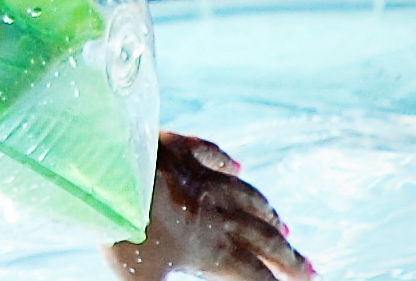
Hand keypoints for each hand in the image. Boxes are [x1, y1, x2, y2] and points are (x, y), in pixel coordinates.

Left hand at [104, 131, 311, 280]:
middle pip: (263, 238)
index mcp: (211, 248)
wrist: (105, 172)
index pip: (254, 274)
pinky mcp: (179, 148)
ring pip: (247, 197)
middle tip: (310, 269)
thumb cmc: (121, 231)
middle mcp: (217, 212)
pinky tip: (239, 166)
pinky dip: (227, 161)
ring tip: (285, 227)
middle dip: (289, 257)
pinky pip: (211, 152)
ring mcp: (200, 177)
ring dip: (269, 214)